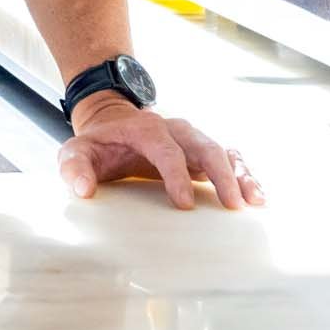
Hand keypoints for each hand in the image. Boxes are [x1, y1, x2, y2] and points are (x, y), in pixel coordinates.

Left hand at [54, 95, 261, 210]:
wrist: (111, 124)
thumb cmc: (97, 144)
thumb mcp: (76, 151)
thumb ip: (74, 168)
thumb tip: (83, 190)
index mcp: (146, 129)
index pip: (166, 149)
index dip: (177, 175)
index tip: (185, 205)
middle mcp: (174, 130)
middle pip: (204, 146)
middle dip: (221, 175)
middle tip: (233, 206)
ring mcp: (191, 140)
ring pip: (222, 151)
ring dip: (240, 174)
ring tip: (254, 201)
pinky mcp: (200, 152)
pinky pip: (228, 159)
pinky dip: (243, 174)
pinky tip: (255, 196)